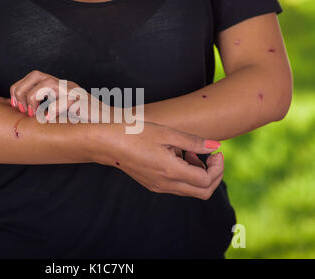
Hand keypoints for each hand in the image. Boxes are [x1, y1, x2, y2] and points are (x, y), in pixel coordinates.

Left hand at [9, 70, 85, 119]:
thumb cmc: (84, 123)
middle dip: (23, 91)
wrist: (108, 124)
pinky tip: (48, 120)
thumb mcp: (60, 115)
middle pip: (37, 75)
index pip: (33, 76)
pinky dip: (53, 109)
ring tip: (34, 115)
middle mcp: (65, 85)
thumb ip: (45, 111)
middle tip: (22, 110)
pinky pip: (65, 100)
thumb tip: (23, 115)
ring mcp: (74, 92)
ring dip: (34, 99)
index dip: (19, 88)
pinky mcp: (82, 101)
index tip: (16, 105)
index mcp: (59, 86)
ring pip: (48, 84)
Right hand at [93, 122, 223, 199]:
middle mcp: (166, 184)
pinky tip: (175, 155)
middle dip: (213, 174)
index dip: (218, 167)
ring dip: (198, 173)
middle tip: (210, 155)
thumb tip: (215, 146)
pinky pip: (177, 186)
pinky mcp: (152, 184)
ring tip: (187, 151)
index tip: (215, 151)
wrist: (107, 143)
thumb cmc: (134, 133)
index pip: (207, 180)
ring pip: (190, 190)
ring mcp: (158, 186)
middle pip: (203, 192)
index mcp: (171, 171)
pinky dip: (185, 174)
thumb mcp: (166, 133)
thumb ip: (193, 142)